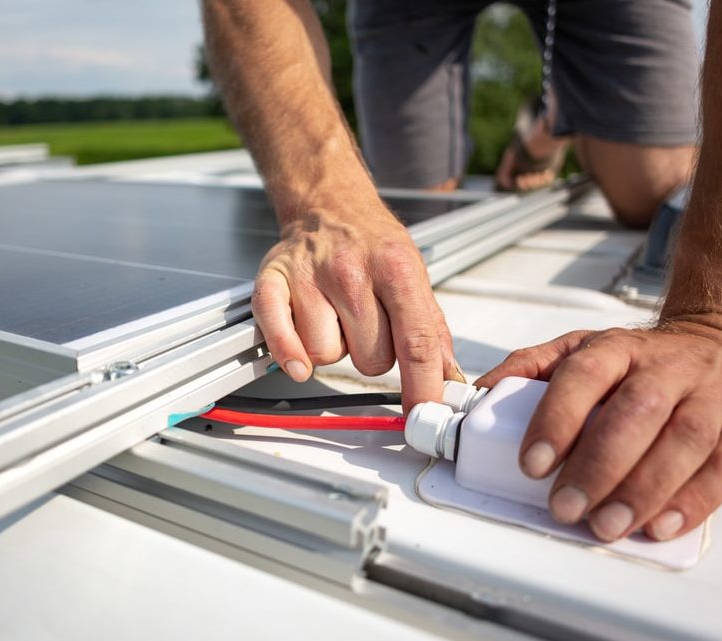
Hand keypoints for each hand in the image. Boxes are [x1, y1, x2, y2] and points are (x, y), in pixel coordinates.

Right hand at [253, 199, 458, 410]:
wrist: (328, 204)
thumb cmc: (371, 242)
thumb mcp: (414, 274)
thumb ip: (431, 328)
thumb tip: (448, 376)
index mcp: (395, 268)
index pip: (416, 342)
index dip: (423, 386)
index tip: (424, 413)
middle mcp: (351, 271)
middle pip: (370, 359)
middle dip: (372, 354)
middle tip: (366, 324)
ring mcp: (309, 276)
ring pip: (326, 355)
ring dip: (332, 347)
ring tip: (334, 316)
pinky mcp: (273, 282)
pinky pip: (280, 338)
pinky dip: (288, 353)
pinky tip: (297, 355)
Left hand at [475, 318, 721, 540]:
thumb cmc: (641, 360)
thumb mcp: (584, 349)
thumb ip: (531, 368)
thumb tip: (481, 393)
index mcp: (619, 347)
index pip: (584, 375)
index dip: (557, 419)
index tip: (533, 463)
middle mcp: (669, 367)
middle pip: (635, 413)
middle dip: (597, 466)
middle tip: (565, 506)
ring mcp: (714, 395)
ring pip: (683, 441)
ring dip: (642, 490)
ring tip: (606, 523)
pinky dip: (692, 502)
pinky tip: (659, 524)